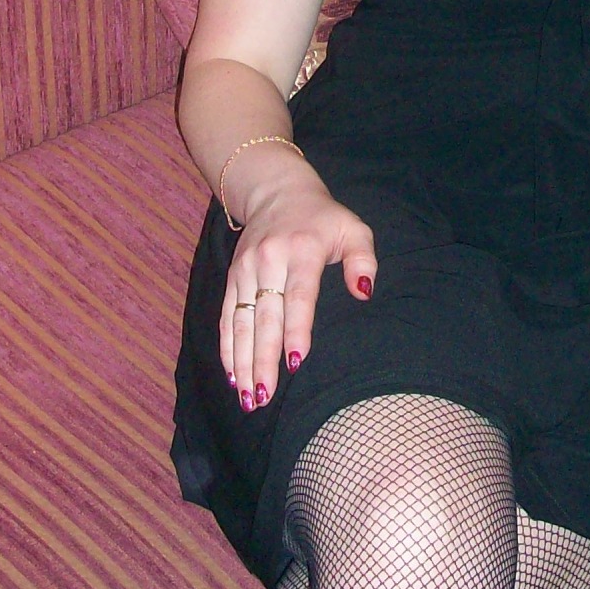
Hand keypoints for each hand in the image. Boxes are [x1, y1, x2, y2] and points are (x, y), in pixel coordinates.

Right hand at [219, 164, 376, 410]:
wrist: (277, 191)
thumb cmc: (323, 218)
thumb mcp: (353, 229)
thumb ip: (363, 260)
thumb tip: (363, 293)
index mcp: (302, 250)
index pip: (298, 296)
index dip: (295, 330)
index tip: (294, 362)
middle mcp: (269, 260)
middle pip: (265, 317)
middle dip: (263, 359)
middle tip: (263, 396)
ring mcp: (245, 269)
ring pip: (240, 321)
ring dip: (242, 361)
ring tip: (247, 396)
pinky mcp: (232, 276)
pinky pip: (226, 316)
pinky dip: (227, 347)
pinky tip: (232, 374)